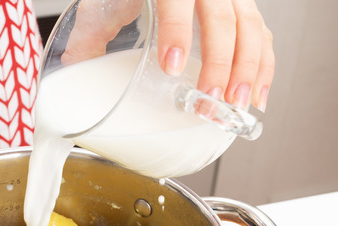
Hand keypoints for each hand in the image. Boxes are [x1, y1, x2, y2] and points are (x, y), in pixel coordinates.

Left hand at [61, 0, 274, 111]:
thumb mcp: (103, 3)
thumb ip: (89, 33)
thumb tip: (73, 67)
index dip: (176, 31)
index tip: (170, 65)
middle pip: (222, 16)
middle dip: (221, 61)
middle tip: (210, 97)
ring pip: (250, 25)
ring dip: (249, 68)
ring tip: (238, 104)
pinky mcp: (241, 7)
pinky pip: (262, 34)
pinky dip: (264, 65)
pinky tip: (258, 94)